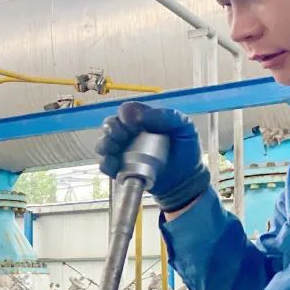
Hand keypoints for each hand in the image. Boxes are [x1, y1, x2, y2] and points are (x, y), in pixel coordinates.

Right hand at [95, 102, 209, 212]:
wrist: (186, 179)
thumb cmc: (186, 149)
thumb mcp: (184, 126)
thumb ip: (167, 116)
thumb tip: (141, 116)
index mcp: (143, 119)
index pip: (126, 110)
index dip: (126, 115)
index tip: (136, 125)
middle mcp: (129, 133)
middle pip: (109, 124)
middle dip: (113, 128)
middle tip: (124, 136)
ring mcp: (122, 151)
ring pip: (103, 143)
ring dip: (105, 143)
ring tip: (116, 148)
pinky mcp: (119, 169)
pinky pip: (104, 165)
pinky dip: (106, 163)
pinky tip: (116, 164)